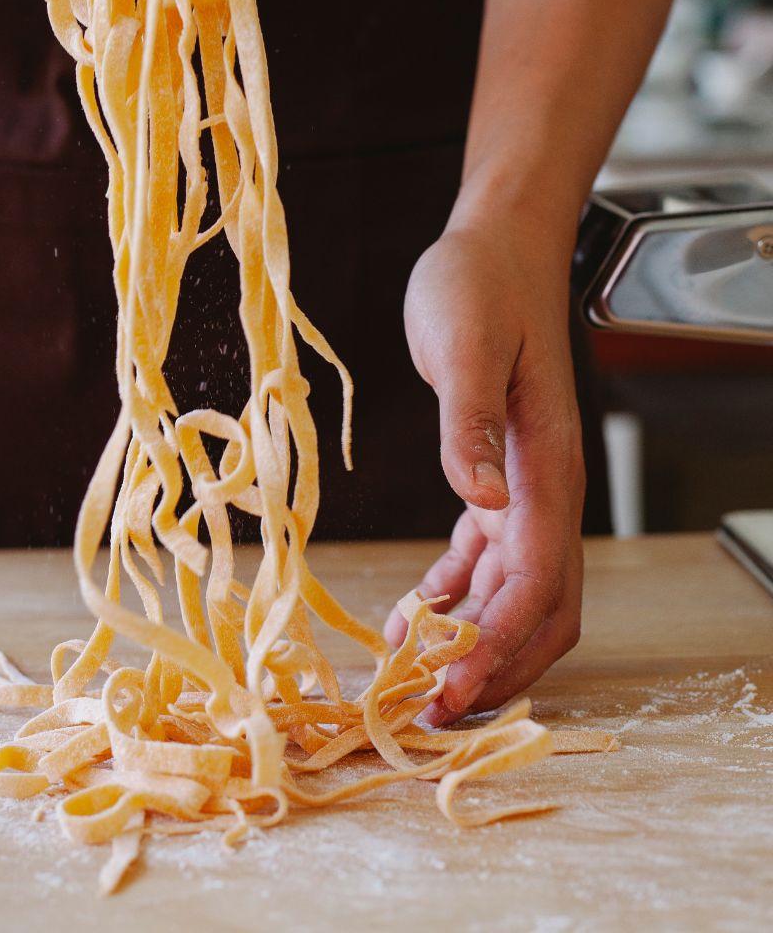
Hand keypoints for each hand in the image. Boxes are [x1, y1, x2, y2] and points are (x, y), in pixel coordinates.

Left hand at [384, 226, 584, 726]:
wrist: (495, 251)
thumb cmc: (479, 288)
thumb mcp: (465, 347)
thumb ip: (470, 427)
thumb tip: (483, 503)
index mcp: (546, 470)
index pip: (536, 585)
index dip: (496, 649)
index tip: (445, 692)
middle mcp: (544, 491)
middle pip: (540, 610)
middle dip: (494, 668)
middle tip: (430, 709)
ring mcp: (523, 488)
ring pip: (515, 595)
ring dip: (474, 642)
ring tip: (415, 674)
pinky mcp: (495, 476)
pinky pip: (486, 560)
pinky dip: (457, 598)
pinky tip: (417, 614)